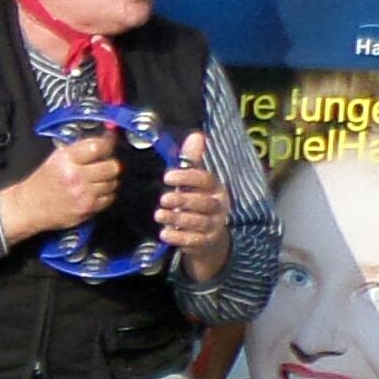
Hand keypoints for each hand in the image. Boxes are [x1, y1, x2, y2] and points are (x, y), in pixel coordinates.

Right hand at [0, 123, 125, 245]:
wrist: (29, 207)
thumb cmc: (42, 182)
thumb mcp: (55, 158)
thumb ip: (79, 149)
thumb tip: (105, 140)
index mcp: (66, 159)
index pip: (98, 146)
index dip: (108, 143)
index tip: (110, 142)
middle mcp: (76, 176)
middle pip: (112, 166)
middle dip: (110, 164)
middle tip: (104, 164)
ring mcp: (83, 194)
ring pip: (112, 183)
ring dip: (108, 180)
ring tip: (96, 180)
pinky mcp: (86, 208)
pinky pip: (108, 198)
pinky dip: (105, 195)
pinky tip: (94, 192)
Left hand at [155, 132, 233, 278]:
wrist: (209, 238)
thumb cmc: (197, 203)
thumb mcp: (195, 183)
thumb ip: (193, 161)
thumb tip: (197, 135)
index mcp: (216, 189)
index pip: (206, 180)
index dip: (188, 177)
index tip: (167, 176)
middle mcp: (218, 207)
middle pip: (204, 203)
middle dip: (183, 200)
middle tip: (163, 199)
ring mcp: (214, 226)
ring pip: (199, 222)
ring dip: (178, 218)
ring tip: (159, 215)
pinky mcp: (206, 243)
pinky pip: (194, 240)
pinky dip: (179, 237)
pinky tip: (164, 233)